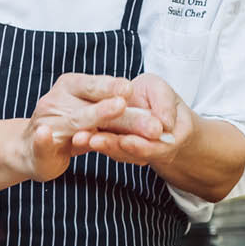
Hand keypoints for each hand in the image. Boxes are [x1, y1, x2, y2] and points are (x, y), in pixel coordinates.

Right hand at [21, 73, 158, 181]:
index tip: (131, 90)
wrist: (33, 149)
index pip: (97, 85)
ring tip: (110, 113)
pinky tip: (44, 134)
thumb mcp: (95, 115)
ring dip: (92, 120)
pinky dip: (43, 138)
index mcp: (72, 85)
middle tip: (139, 118)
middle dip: (116, 113)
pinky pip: (40, 141)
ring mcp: (45, 121)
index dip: (113, 87)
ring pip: (73, 122)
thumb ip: (118, 113)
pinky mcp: (37, 145)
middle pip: (92, 106)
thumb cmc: (72, 128)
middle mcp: (58, 100)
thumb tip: (158, 120)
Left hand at [72, 73, 192, 166]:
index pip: (154, 147)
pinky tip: (77, 137)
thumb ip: (165, 105)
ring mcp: (129, 149)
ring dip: (97, 145)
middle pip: (129, 152)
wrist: (150, 106)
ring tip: (80, 139)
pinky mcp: (113, 145)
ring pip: (114, 150)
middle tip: (95, 141)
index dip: (140, 145)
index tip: (127, 141)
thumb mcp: (164, 93)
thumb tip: (165, 123)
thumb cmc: (158, 97)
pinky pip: (103, 145)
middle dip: (112, 146)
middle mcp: (148, 150)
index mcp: (168, 141)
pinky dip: (90, 141)